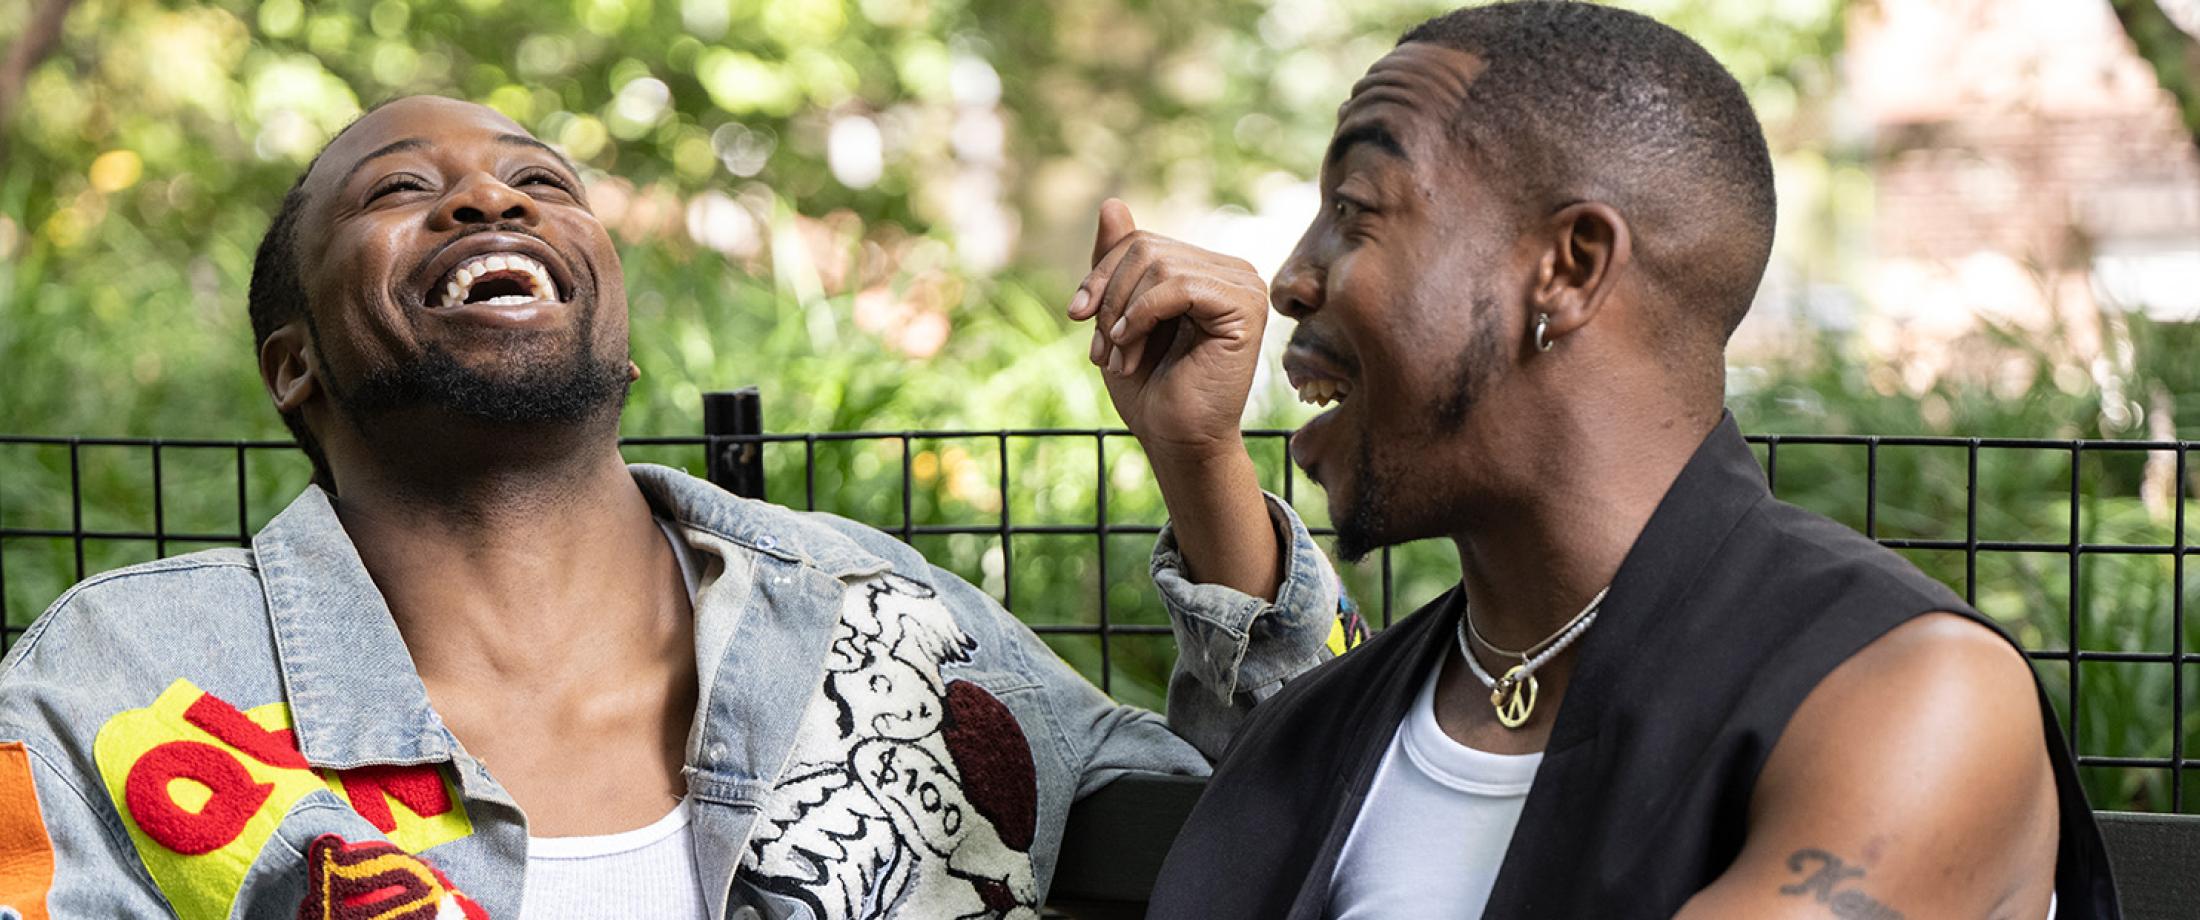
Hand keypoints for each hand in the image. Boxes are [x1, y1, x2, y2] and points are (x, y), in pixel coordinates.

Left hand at [1069, 199, 1268, 463]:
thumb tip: (1112, 202)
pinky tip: (1132, 346)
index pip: (1140, 240)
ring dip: (1122, 315)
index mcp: (1205, 270)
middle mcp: (1231, 271)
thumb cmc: (1149, 386)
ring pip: (1158, 264)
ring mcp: (1244, 286)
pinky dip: (1142, 315)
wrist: (1175, 440)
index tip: (1078, 316)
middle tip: (1101, 348)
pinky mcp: (1246, 307)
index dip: (1100, 274)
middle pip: (1146, 247)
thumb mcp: (1117, 315)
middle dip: (1109, 297)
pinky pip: (1177, 285)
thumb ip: (1117, 261)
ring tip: (1118, 356)